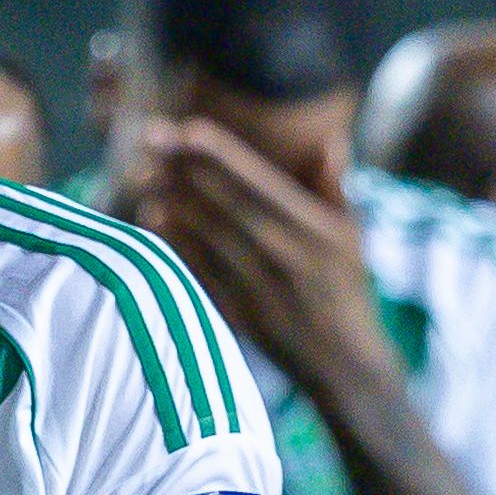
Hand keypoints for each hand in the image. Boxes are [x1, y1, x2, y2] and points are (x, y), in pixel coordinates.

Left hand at [120, 120, 393, 404]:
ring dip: (174, 201)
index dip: (222, 154)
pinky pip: (202, 273)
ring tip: (143, 172)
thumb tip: (330, 140)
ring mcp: (264, 289)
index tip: (188, 128)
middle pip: (228, 203)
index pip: (261, 182)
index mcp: (318, 230)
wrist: (346, 365)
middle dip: (187, 168)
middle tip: (149, 137)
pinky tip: (153, 217)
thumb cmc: (346, 290)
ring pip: (210, 236)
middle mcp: (290, 256)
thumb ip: (334, 187)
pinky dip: (176, 244)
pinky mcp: (243, 317)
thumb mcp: (352, 237)